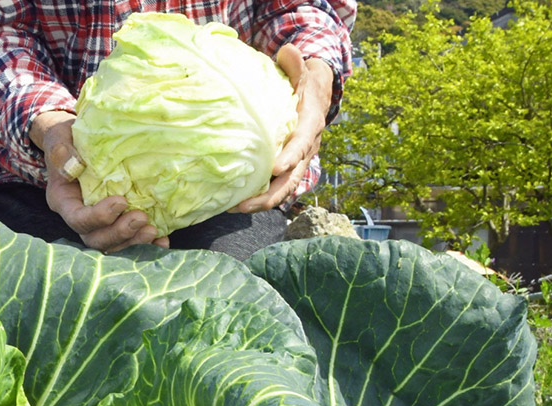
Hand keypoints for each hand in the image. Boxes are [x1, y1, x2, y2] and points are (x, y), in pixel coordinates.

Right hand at [30, 111, 168, 251]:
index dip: (99, 217)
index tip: (121, 201)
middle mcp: (80, 217)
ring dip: (134, 240)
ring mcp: (99, 222)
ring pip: (114, 243)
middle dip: (119, 233)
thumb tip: (74, 164)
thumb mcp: (59, 139)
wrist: (74, 142)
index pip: (78, 220)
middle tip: (141, 218)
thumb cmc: (66, 140)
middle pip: (96, 238)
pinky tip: (162, 241)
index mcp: (64, 202)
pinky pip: (130, 238)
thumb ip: (62, 152)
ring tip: (153, 231)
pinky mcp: (117, 219)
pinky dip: (146, 243)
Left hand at [236, 44, 332, 212]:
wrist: (316, 96)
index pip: (303, 144)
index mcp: (311, 126)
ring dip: (262, 202)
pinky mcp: (288, 168)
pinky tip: (236, 203)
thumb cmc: (304, 83)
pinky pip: (276, 187)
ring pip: (284, 188)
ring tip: (236, 209)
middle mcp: (307, 149)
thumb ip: (295, 64)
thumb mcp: (303, 71)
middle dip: (271, 194)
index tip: (276, 168)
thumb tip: (289, 50)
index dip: (291, 157)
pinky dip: (259, 197)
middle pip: (292, 178)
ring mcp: (298, 162)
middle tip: (246, 204)